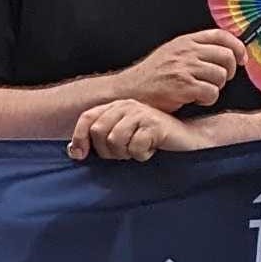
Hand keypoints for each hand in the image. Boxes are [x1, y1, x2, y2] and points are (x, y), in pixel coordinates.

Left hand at [67, 99, 197, 162]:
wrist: (187, 138)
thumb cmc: (153, 140)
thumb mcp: (123, 138)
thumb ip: (100, 140)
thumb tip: (73, 152)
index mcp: (116, 107)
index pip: (87, 118)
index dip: (79, 138)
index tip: (79, 155)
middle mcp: (126, 106)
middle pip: (99, 133)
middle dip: (109, 151)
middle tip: (126, 152)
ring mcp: (140, 113)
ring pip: (115, 141)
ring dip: (127, 153)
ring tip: (140, 149)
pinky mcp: (154, 124)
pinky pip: (135, 147)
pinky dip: (142, 155)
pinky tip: (153, 148)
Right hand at [120, 29, 243, 111]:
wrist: (129, 90)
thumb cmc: (151, 76)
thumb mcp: (172, 53)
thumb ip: (194, 50)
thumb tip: (224, 53)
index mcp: (185, 41)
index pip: (221, 36)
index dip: (237, 47)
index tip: (241, 59)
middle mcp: (186, 51)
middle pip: (226, 56)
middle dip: (228, 71)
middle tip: (218, 80)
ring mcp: (184, 68)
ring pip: (221, 76)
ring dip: (216, 87)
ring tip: (201, 90)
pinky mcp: (183, 86)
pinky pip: (211, 93)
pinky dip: (207, 99)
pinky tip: (195, 99)